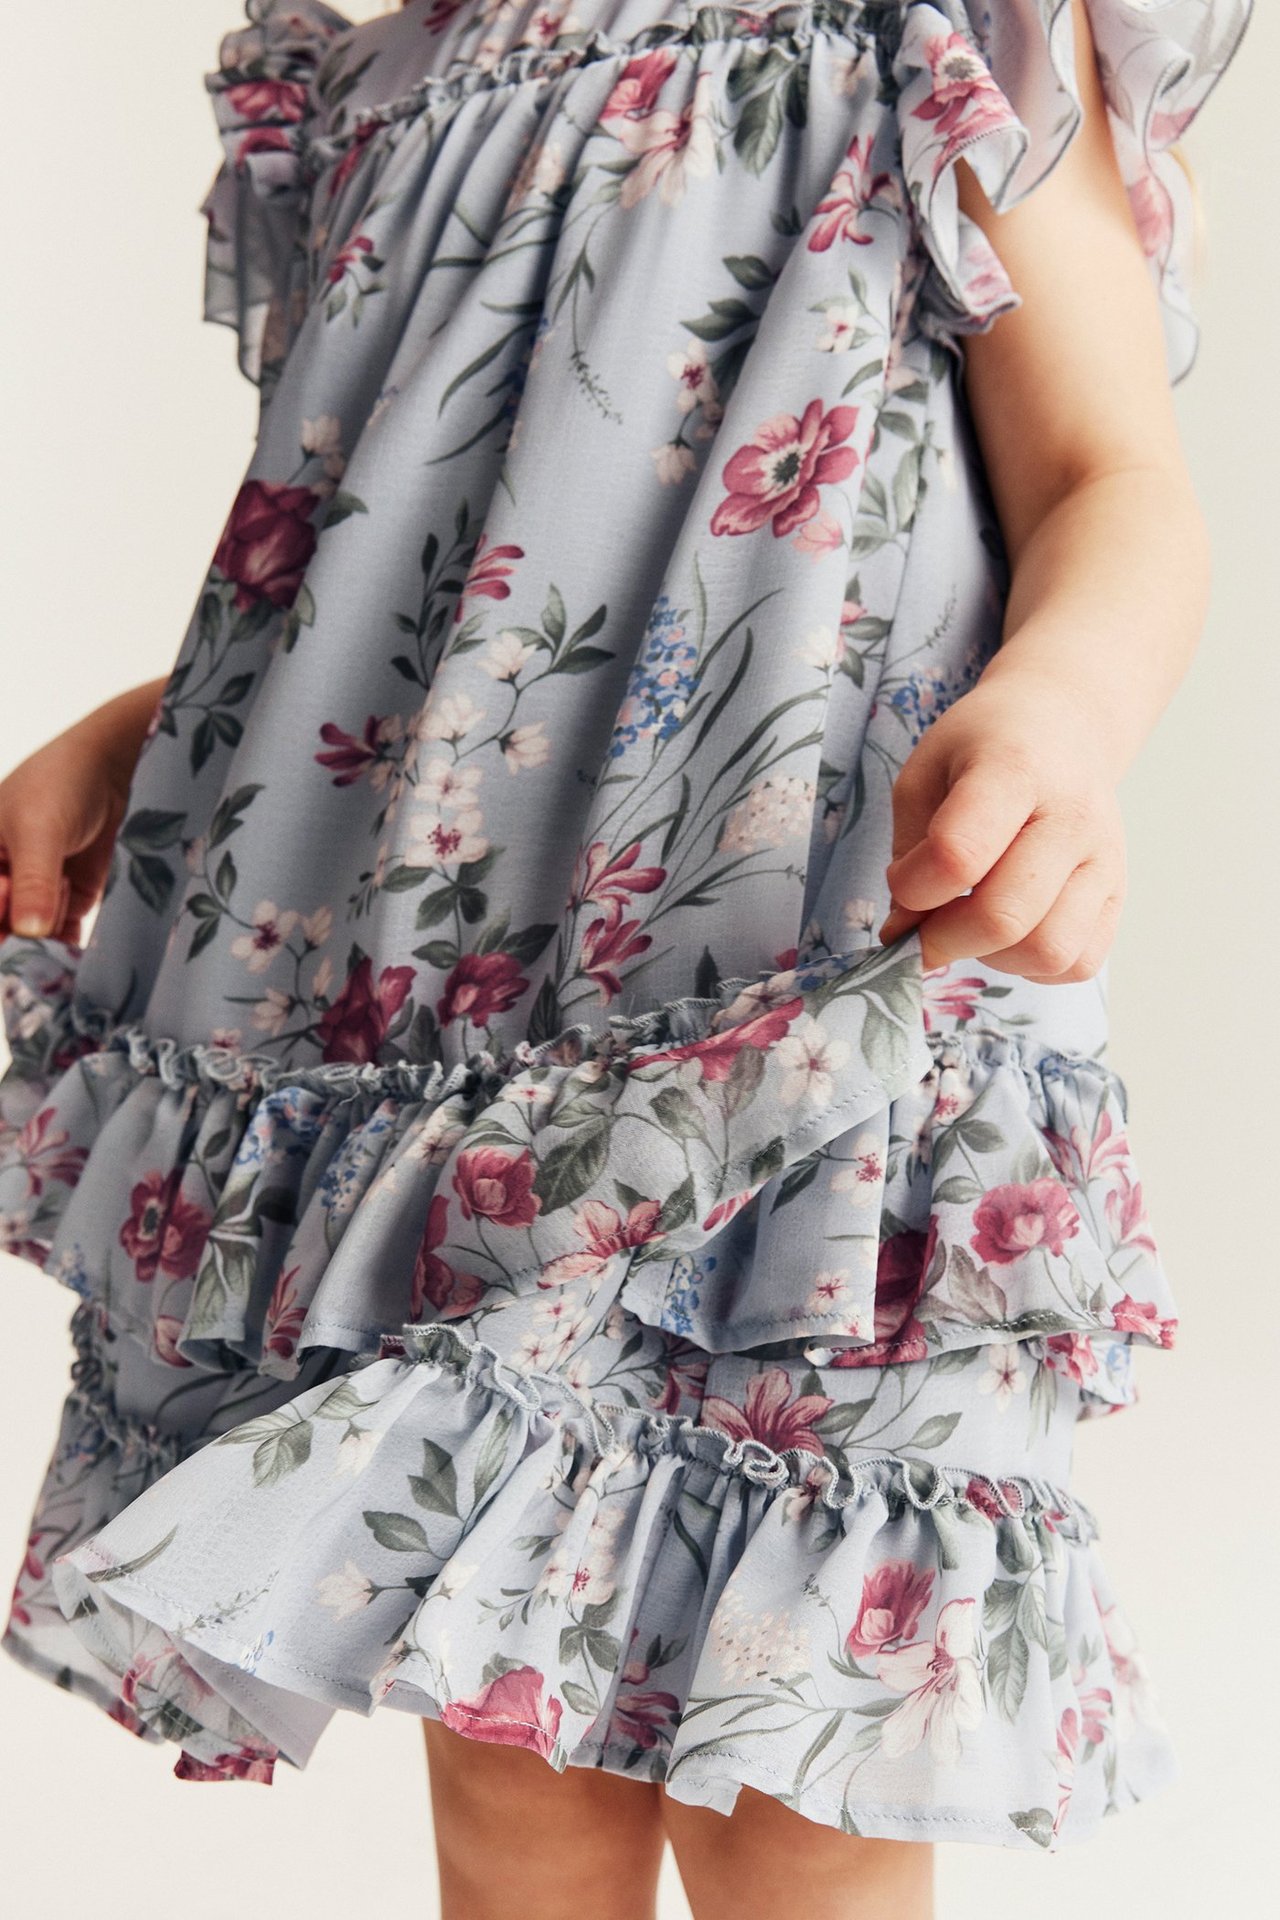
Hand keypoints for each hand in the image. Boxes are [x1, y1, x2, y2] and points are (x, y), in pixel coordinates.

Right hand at [0, 680, 164, 942]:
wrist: (117, 769)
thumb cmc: (60, 784)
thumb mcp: (40, 831)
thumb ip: (34, 882)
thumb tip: (26, 931)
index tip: (10, 892)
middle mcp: (0, 880)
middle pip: (0, 926)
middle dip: (20, 927)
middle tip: (47, 898)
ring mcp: (33, 893)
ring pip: (32, 936)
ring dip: (49, 926)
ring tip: (67, 881)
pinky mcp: (67, 901)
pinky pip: (61, 936)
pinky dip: (68, 941)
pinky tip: (78, 935)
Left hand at [878, 672, 1125, 981]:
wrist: (1064, 726)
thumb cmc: (984, 748)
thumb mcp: (924, 773)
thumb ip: (909, 852)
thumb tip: (905, 932)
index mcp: (1016, 770)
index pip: (959, 855)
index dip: (913, 887)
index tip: (901, 880)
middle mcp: (1072, 817)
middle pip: (1004, 918)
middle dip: (943, 939)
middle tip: (923, 926)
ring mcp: (1104, 860)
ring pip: (1048, 953)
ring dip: (992, 956)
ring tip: (971, 923)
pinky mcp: (1118, 895)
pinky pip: (1077, 964)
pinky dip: (1031, 966)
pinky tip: (1009, 932)